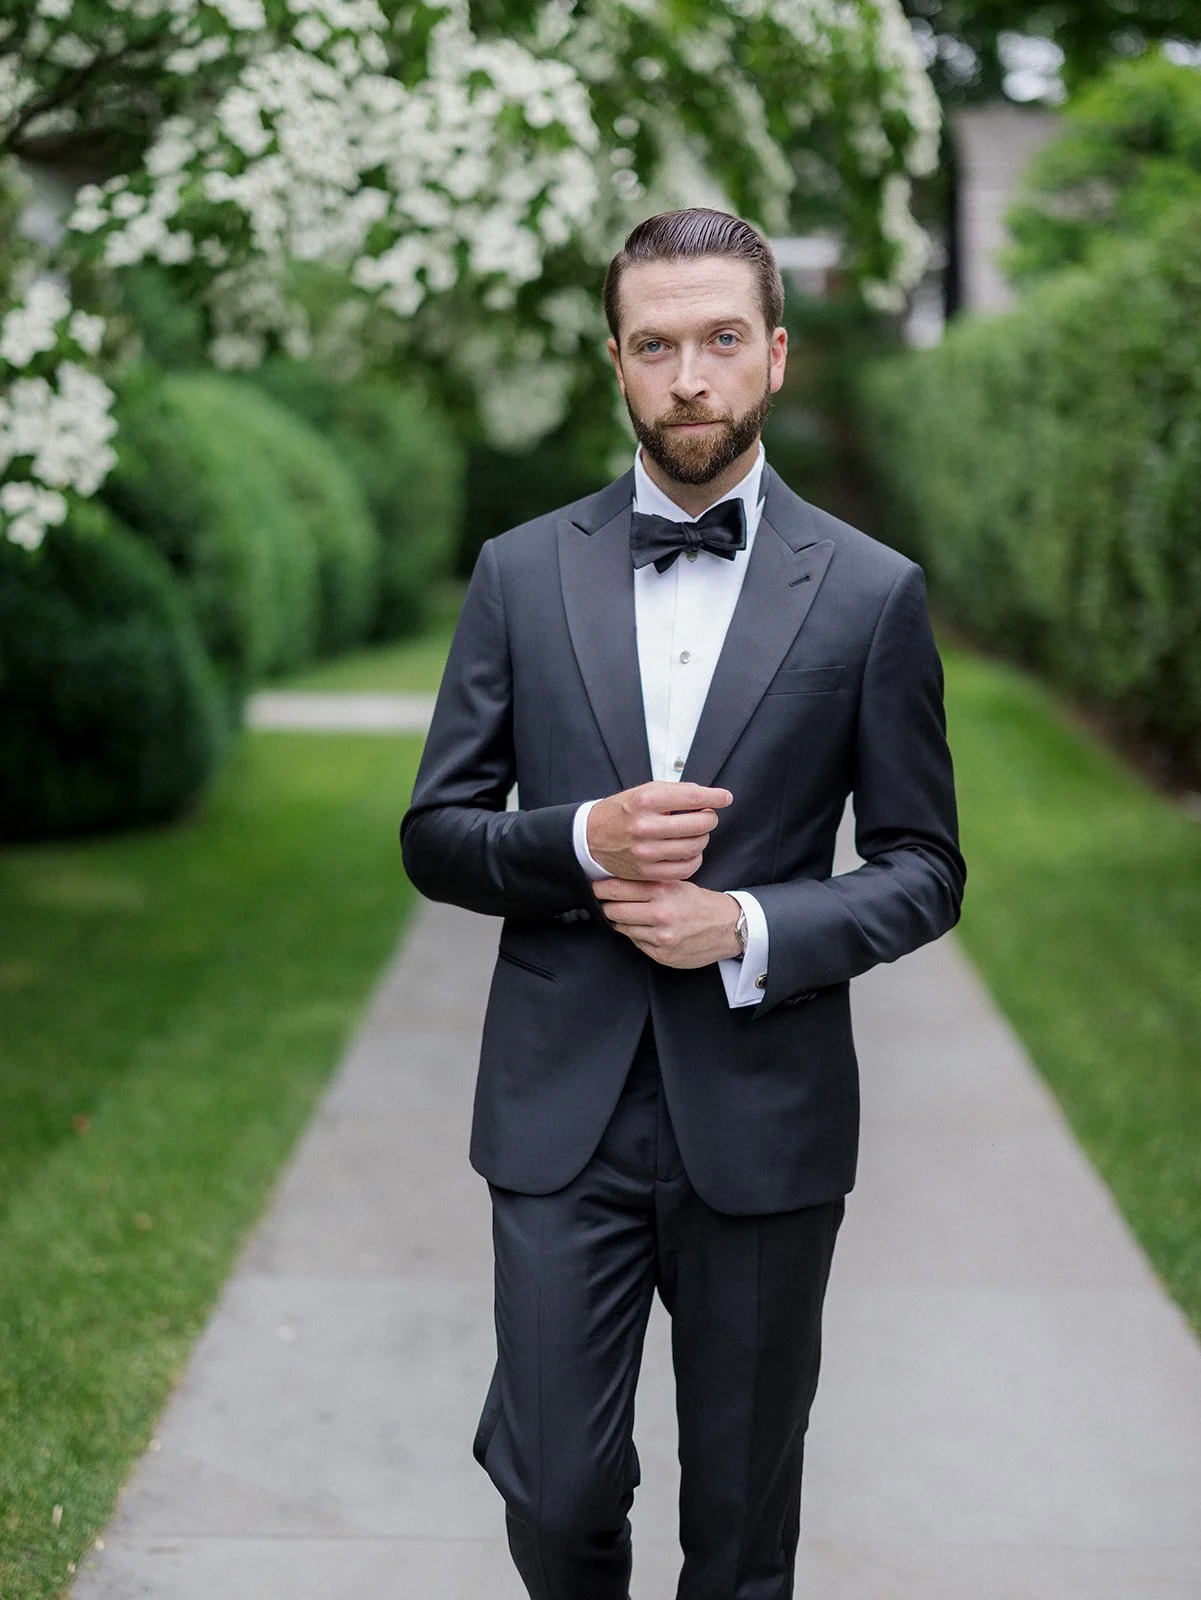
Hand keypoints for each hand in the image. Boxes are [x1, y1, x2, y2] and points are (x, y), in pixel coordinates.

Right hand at [586, 782, 731, 882]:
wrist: (591, 837)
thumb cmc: (623, 811)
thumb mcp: (644, 791)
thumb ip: (677, 792)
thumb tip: (710, 796)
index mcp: (645, 800)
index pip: (693, 798)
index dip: (715, 798)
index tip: (725, 798)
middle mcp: (645, 826)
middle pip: (698, 824)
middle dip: (709, 819)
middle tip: (707, 817)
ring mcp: (645, 852)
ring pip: (694, 847)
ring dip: (702, 839)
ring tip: (696, 833)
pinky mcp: (646, 871)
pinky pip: (684, 868)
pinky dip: (694, 859)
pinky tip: (690, 851)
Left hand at [594, 879, 742, 967]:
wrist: (728, 927)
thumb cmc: (700, 904)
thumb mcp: (677, 884)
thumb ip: (648, 885)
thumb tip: (614, 883)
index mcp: (663, 891)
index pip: (618, 889)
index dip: (602, 888)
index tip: (596, 887)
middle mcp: (661, 913)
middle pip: (614, 910)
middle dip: (607, 906)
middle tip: (606, 902)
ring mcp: (661, 937)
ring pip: (623, 928)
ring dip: (622, 922)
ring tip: (631, 915)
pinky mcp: (662, 954)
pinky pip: (636, 943)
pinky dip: (637, 935)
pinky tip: (647, 929)